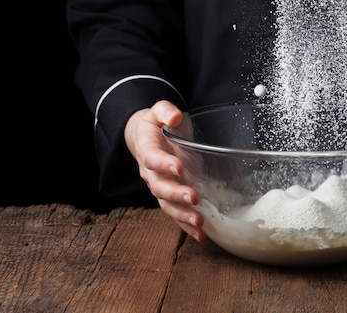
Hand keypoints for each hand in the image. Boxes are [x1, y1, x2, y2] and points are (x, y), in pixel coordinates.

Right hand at [124, 100, 206, 241]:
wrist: (145, 138)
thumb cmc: (156, 124)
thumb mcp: (158, 111)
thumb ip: (165, 111)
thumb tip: (174, 117)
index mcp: (147, 150)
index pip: (153, 158)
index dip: (164, 163)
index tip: (179, 167)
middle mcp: (151, 173)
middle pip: (160, 187)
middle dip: (176, 194)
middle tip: (192, 197)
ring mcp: (160, 187)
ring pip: (167, 205)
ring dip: (183, 215)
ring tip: (199, 222)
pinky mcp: (170, 197)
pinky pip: (177, 214)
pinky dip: (187, 226)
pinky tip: (201, 235)